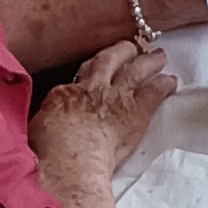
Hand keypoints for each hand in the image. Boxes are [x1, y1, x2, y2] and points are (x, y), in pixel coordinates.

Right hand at [30, 38, 171, 177]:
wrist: (72, 160)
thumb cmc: (50, 153)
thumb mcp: (37, 131)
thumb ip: (48, 122)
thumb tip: (48, 125)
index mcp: (65, 94)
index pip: (80, 76)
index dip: (92, 69)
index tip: (98, 66)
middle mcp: (93, 88)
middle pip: (110, 60)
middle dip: (121, 51)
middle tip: (132, 46)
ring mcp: (117, 96)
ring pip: (135, 70)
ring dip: (148, 62)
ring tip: (158, 56)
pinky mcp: (137, 111)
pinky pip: (153, 92)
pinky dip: (163, 85)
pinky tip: (171, 81)